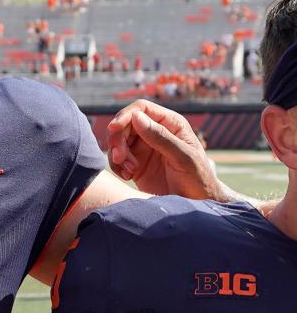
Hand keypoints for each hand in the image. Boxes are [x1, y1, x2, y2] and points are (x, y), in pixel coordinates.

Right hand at [107, 99, 221, 198]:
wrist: (196, 203)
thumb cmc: (198, 178)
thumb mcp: (183, 157)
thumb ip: (161, 137)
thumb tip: (137, 117)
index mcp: (171, 123)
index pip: (142, 109)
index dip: (125, 115)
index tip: (113, 128)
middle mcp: (155, 132)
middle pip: (125, 124)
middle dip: (117, 139)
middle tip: (120, 158)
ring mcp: (144, 148)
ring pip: (118, 141)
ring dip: (117, 155)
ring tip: (129, 171)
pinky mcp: (135, 164)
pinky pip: (117, 158)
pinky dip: (117, 166)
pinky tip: (128, 176)